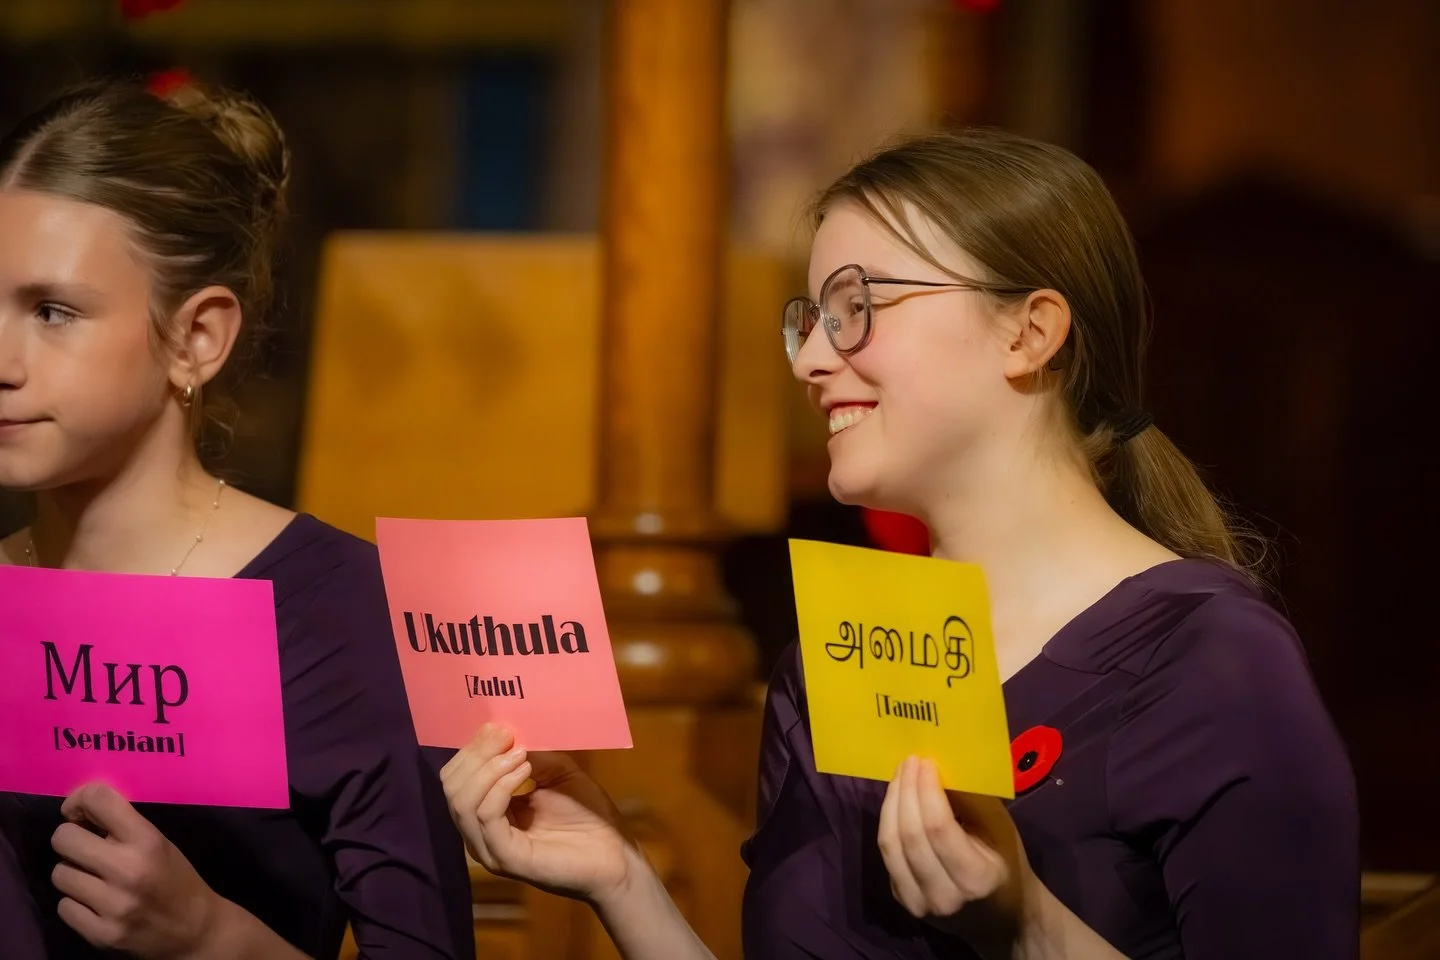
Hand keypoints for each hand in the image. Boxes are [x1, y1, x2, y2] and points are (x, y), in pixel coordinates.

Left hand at [50, 782, 221, 958]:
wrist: (194, 929)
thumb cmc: (176, 878)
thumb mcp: (159, 843)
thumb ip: (122, 826)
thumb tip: (77, 811)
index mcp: (147, 841)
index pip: (98, 800)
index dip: (79, 799)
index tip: (79, 812)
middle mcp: (128, 870)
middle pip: (64, 838)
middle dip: (71, 839)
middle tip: (85, 848)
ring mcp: (113, 905)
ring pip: (59, 874)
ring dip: (73, 874)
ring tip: (94, 879)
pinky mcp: (102, 934)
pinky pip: (64, 907)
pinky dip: (76, 904)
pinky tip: (96, 904)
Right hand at [441, 724, 637, 907]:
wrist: (615, 855)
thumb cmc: (588, 814)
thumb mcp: (556, 771)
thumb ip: (529, 754)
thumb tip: (504, 733)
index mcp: (486, 812)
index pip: (456, 777)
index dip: (473, 748)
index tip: (498, 727)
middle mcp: (479, 833)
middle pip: (452, 787)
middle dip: (476, 755)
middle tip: (505, 736)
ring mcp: (489, 848)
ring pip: (462, 802)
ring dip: (489, 769)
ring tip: (520, 755)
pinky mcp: (505, 857)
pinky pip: (486, 816)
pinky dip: (500, 787)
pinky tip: (523, 772)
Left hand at [878, 757, 1030, 946]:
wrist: (1003, 920)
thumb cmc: (1008, 867)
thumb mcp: (1002, 832)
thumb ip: (974, 801)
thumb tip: (943, 766)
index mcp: (975, 879)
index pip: (938, 828)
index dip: (926, 791)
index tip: (924, 761)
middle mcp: (943, 895)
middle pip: (909, 835)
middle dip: (906, 791)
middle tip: (909, 762)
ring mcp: (918, 903)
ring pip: (890, 845)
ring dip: (891, 804)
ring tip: (900, 777)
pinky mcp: (902, 901)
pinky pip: (888, 856)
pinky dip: (889, 823)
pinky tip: (897, 802)